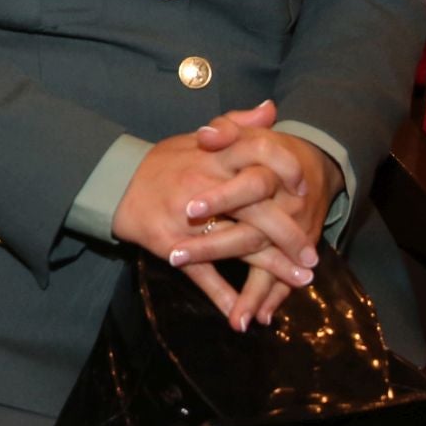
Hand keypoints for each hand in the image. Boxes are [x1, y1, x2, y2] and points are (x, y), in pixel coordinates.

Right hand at [111, 104, 313, 323]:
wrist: (113, 184)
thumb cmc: (161, 162)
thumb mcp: (195, 139)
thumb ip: (235, 125)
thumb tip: (271, 109)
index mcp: (210, 158)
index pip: (256, 156)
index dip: (285, 172)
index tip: (304, 189)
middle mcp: (202, 187)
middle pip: (255, 208)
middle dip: (289, 233)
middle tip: (313, 253)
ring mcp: (187, 221)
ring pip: (236, 245)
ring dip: (271, 267)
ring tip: (301, 280)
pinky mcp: (173, 247)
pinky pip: (203, 275)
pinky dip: (224, 297)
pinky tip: (245, 316)